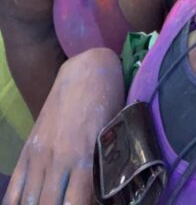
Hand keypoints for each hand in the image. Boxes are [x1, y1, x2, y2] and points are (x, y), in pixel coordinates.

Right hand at [6, 49, 123, 204]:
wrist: (87, 71)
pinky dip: (16, 204)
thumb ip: (105, 169)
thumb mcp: (114, 136)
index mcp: (84, 157)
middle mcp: (58, 159)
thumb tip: (105, 199)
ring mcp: (39, 155)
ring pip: (29, 202)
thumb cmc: (108, 103)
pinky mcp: (27, 150)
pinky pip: (14, 188)